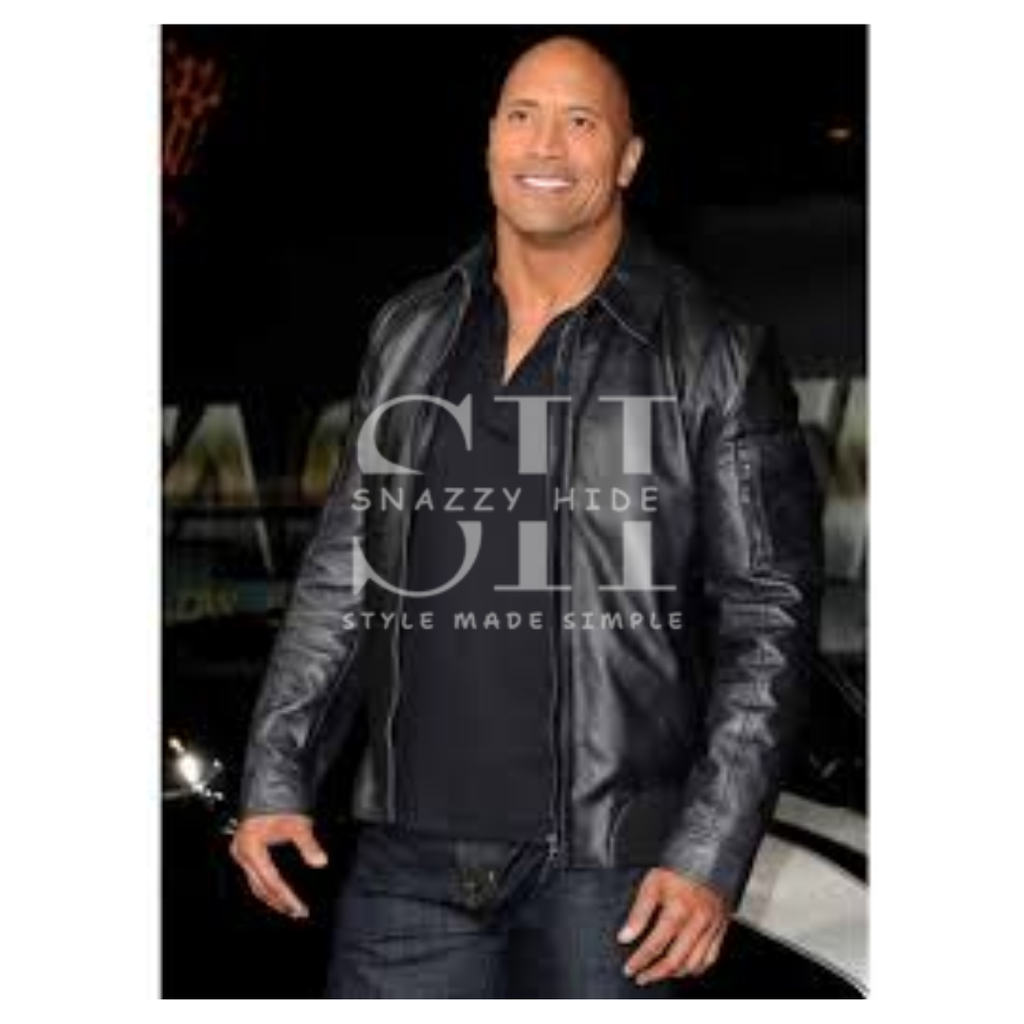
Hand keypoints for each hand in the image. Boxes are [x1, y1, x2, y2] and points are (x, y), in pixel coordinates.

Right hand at [229, 813, 327, 919]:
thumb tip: (320, 862)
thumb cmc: (280, 804)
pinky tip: (278, 894)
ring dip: (272, 898)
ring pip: (255, 885)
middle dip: (279, 902)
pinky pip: (254, 876)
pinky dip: (267, 887)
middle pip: (260, 887)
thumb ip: (308, 845)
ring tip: (289, 908)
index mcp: (251, 848)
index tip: (300, 908)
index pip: (271, 881)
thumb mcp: (298, 825)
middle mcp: (241, 853)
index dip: (287, 897)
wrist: (269, 788)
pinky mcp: (244, 851)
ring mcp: (240, 852)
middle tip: (297, 913)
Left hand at [617, 867, 729, 985]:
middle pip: (675, 960)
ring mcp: (711, 927)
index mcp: (678, 909)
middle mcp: (697, 921)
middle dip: (655, 973)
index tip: (630, 968)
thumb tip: (625, 936)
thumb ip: (638, 912)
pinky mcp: (721, 928)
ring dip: (674, 974)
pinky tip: (684, 968)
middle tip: (641, 977)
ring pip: (694, 964)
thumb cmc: (678, 869)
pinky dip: (696, 968)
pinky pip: (710, 958)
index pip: (655, 945)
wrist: (706, 857)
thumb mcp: (652, 883)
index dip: (640, 960)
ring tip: (659, 974)